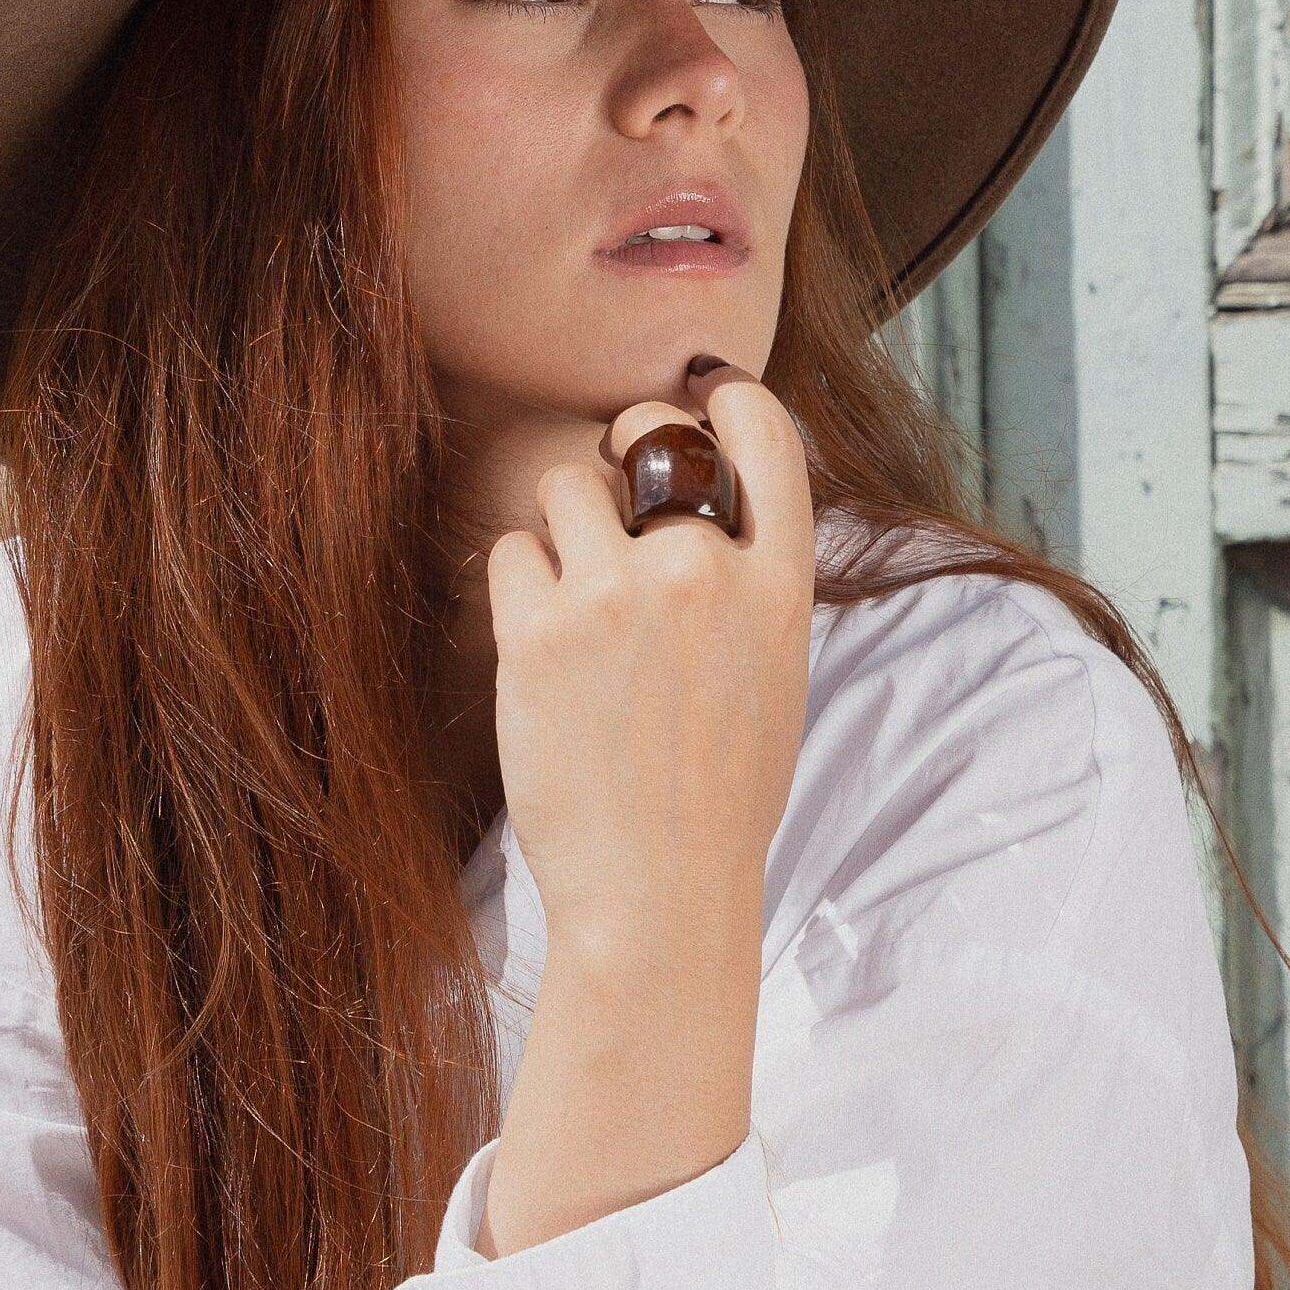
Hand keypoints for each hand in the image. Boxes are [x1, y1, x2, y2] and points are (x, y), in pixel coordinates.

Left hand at [485, 360, 815, 972]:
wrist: (655, 895)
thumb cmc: (715, 795)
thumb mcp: (774, 676)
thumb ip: (745, 582)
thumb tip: (695, 502)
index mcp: (778, 587)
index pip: (765, 434)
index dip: (723, 396)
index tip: (697, 394)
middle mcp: (703, 574)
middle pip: (644, 439)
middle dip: (617, 456)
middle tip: (603, 506)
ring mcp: (617, 598)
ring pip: (563, 485)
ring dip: (558, 529)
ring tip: (574, 608)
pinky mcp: (538, 632)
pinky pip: (510, 551)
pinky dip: (517, 589)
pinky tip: (541, 650)